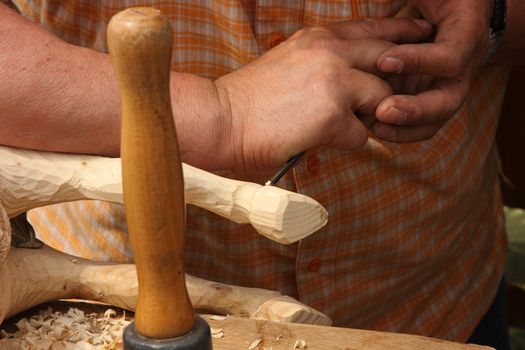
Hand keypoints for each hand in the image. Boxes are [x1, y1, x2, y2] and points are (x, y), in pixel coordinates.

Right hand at [214, 18, 431, 173]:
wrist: (222, 119)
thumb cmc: (250, 99)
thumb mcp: (289, 62)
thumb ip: (323, 63)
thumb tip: (349, 79)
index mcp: (318, 37)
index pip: (373, 29)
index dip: (400, 34)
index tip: (421, 36)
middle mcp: (331, 51)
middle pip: (390, 58)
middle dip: (400, 76)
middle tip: (403, 90)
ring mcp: (335, 80)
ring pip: (382, 97)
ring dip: (366, 116)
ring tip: (335, 124)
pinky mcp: (334, 114)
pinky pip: (361, 133)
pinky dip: (345, 141)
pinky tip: (317, 139)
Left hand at [373, 0, 492, 141]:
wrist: (446, 9)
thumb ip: (419, 5)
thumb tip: (408, 9)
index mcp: (466, 33)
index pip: (451, 56)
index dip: (420, 61)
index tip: (384, 60)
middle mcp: (461, 66)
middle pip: (448, 100)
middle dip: (416, 110)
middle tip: (384, 111)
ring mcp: (444, 86)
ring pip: (435, 119)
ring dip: (406, 127)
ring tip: (376, 127)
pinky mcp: (426, 97)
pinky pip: (419, 122)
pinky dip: (399, 129)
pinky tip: (373, 128)